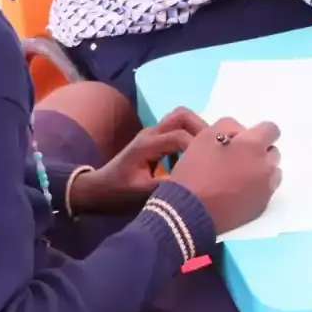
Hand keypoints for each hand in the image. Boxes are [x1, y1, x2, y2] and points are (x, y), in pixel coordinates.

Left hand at [70, 108, 206, 212]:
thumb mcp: (143, 195)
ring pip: (180, 118)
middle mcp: (150, 133)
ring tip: (206, 152)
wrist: (97, 190)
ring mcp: (151, 133)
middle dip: (202, 129)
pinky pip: (176, 128)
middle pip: (182, 116)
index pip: (181, 137)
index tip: (211, 164)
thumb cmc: (118, 194)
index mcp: (147, 145)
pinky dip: (189, 136)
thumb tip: (197, 184)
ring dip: (196, 130)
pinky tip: (191, 158)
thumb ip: (169, 187)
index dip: (199, 148)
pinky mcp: (153, 139)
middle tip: (214, 150)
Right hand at [169, 118, 282, 233]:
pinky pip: (265, 191)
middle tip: (236, 160)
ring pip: (271, 173)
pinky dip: (256, 189)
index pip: (271, 129)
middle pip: (272, 152)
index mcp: (254, 145)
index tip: (243, 141)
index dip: (257, 133)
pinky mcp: (261, 207)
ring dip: (260, 171)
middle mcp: (266, 166)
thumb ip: (228, 127)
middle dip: (259, 153)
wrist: (190, 211)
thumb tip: (242, 131)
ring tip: (237, 178)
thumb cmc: (195, 171)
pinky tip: (236, 193)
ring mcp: (266, 188)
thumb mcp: (205, 137)